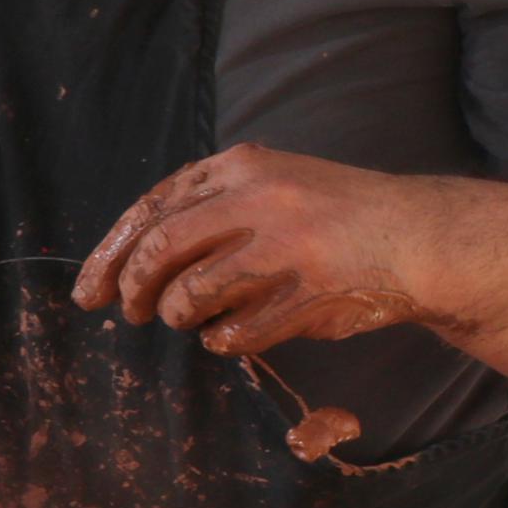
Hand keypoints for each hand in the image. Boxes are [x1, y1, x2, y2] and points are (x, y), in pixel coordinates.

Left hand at [73, 145, 433, 357]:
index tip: (90, 287)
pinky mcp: (309, 295)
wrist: (418, 237)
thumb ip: (205, 209)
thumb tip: (125, 262)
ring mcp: (286, 248)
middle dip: (132, 288)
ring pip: (191, 294)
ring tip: (187, 319)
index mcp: (240, 168)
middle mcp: (259, 200)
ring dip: (179, 316)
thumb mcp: (267, 185)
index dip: (112, 252)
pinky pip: (235, 332)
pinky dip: (222, 340)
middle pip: (160, 249)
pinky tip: (232, 333)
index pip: (152, 208)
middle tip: (127, 312)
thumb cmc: (330, 218)